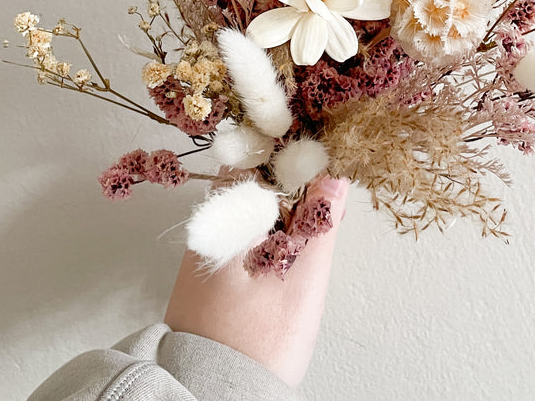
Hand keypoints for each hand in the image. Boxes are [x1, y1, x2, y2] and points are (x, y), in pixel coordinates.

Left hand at [164, 175, 348, 387]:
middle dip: (289, 184)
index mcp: (223, 222)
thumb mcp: (302, 283)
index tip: (322, 164)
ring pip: (244, 210)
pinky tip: (286, 252)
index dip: (292, 157)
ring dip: (277, 209)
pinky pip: (237, 236)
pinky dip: (264, 233)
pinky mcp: (203, 278)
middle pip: (250, 184)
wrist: (214, 396)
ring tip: (310, 223)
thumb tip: (333, 179)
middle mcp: (204, 231)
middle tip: (324, 196)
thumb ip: (319, 226)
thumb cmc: (258, 345)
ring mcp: (201, 254)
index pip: (255, 161)